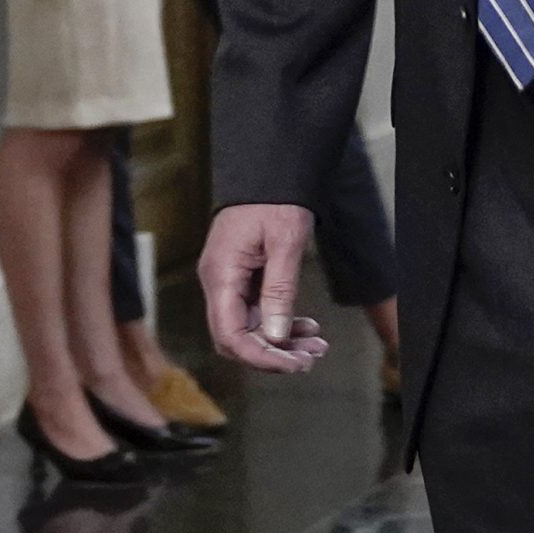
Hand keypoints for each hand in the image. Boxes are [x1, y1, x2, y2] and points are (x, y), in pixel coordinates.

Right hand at [199, 204, 330, 372]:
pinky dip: (280, 324)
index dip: (260, 357)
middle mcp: (218, 282)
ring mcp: (227, 281)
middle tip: (311, 357)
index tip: (293, 364)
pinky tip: (306, 328)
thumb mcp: (285, 241)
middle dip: (273, 354)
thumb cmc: (276, 198)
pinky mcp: (240, 278)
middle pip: (237, 338)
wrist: (271, 168)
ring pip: (249, 328)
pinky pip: (256, 312)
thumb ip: (279, 289)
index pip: (230, 335)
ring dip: (280, 342)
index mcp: (221, 274)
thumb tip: (275, 336)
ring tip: (316, 346)